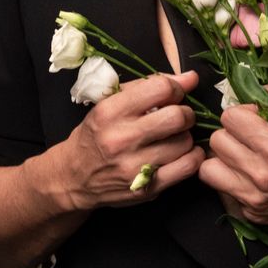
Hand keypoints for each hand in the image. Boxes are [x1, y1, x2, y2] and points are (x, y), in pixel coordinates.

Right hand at [55, 71, 203, 210]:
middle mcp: (121, 139)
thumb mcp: (111, 102)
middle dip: (186, 113)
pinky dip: (193, 156)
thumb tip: (191, 78)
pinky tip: (184, 152)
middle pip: (177, 117)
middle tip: (180, 116)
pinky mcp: (147, 189)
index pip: (160, 88)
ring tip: (176, 136)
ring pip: (185, 142)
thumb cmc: (97, 134)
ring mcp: (134, 167)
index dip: (176, 88)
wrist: (74, 178)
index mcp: (110, 111)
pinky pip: (187, 167)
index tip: (175, 95)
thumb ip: (149, 85)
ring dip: (187, 136)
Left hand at [198, 89, 267, 227]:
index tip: (253, 118)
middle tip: (247, 137)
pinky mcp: (253, 214)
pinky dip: (232, 180)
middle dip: (230, 134)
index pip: (229, 118)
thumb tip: (249, 91)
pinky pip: (223, 191)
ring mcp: (255, 198)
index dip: (241, 113)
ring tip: (240, 155)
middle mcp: (261, 174)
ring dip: (223, 159)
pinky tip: (250, 175)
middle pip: (216, 142)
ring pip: (209, 170)